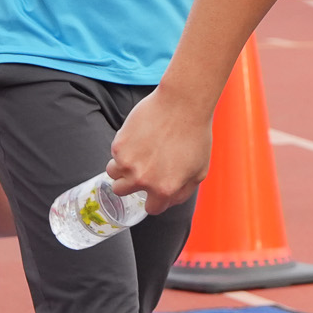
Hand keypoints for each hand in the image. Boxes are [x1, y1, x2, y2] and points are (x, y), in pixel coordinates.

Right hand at [106, 86, 212, 214]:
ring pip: (113, 174)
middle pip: (122, 192)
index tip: (154, 189)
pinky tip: (139, 135)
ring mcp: (128, 163)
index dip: (154, 198)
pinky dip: (123, 147)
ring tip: (136, 152)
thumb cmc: (195, 134)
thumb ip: (183, 192)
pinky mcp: (119, 145)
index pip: (151, 208)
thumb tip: (168, 201)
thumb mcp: (200, 170)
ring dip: (121, 166)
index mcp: (164, 189)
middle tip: (141, 167)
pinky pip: (114, 153)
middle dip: (131, 182)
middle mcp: (143, 180)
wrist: (183, 104)